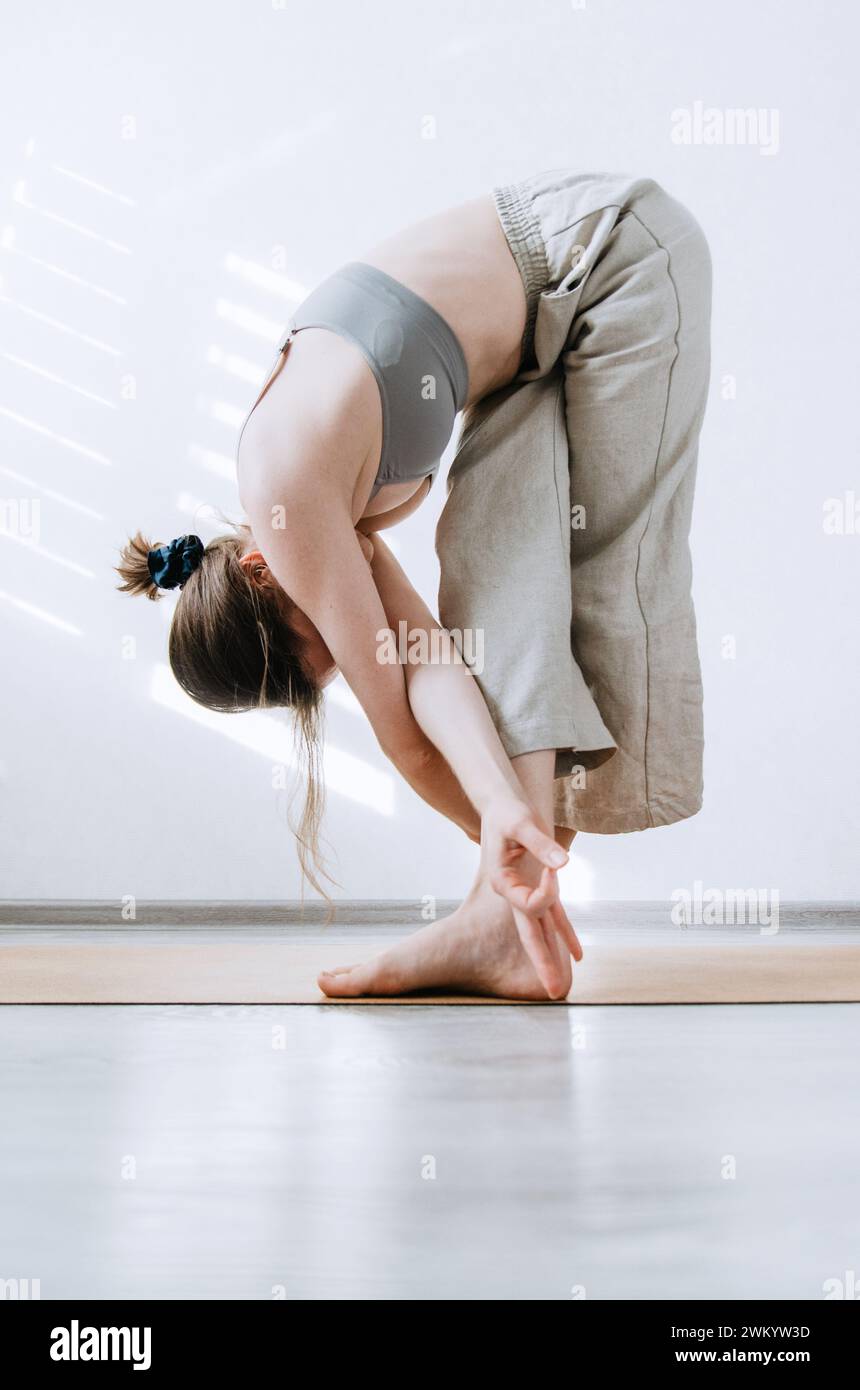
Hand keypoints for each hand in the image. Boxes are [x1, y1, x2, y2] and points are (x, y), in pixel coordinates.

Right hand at [480, 794, 582, 995]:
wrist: (502, 806)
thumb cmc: (507, 812)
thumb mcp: (521, 823)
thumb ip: (541, 845)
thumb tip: (563, 864)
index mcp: (503, 883)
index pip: (532, 901)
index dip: (548, 887)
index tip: (555, 861)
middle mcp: (513, 894)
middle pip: (530, 935)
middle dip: (543, 963)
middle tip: (554, 992)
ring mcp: (527, 893)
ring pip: (542, 932)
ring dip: (552, 958)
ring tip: (560, 988)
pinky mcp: (540, 886)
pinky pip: (554, 916)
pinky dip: (566, 934)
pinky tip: (578, 955)